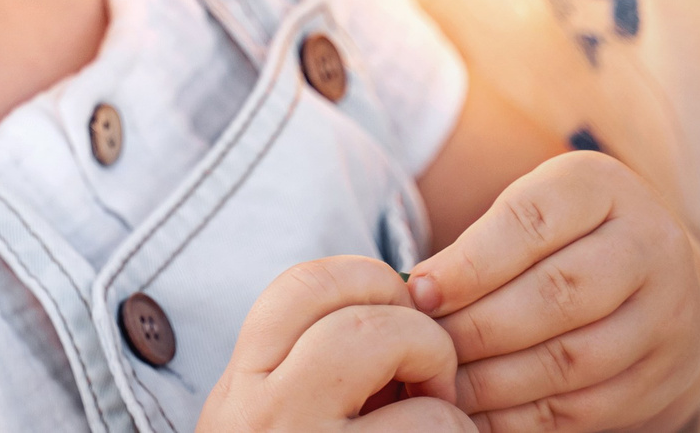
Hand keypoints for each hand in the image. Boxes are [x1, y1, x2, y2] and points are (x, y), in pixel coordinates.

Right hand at [196, 256, 478, 431]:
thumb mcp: (277, 427)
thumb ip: (310, 373)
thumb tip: (402, 303)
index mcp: (239, 394)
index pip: (300, 285)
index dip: (367, 281)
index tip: (399, 319)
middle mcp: (261, 415)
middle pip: (354, 309)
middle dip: (417, 328)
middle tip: (432, 378)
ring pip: (396, 349)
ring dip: (442, 383)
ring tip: (440, 425)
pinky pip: (437, 423)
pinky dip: (461, 431)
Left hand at [406, 152, 699, 432]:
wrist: (661, 281)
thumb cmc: (566, 238)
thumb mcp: (533, 210)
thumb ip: (482, 243)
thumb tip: (419, 294)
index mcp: (603, 186)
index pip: (532, 221)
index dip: (471, 263)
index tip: (421, 292)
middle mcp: (649, 245)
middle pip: (556, 294)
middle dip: (479, 327)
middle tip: (427, 346)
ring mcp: (667, 315)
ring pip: (571, 359)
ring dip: (495, 381)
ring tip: (444, 385)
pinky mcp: (663, 378)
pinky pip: (585, 409)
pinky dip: (523, 418)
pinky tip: (479, 414)